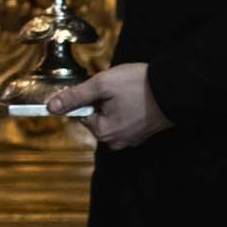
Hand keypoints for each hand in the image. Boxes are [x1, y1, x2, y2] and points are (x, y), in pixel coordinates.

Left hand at [47, 60, 169, 150]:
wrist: (176, 88)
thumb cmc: (138, 86)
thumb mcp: (100, 85)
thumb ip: (74, 97)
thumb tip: (50, 107)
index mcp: (104, 132)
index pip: (81, 114)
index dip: (87, 97)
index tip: (99, 87)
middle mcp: (117, 140)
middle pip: (96, 117)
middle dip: (101, 101)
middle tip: (115, 88)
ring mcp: (132, 138)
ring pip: (111, 117)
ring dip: (114, 103)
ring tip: (127, 92)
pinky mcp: (143, 132)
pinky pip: (126, 119)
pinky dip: (126, 108)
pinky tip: (135, 97)